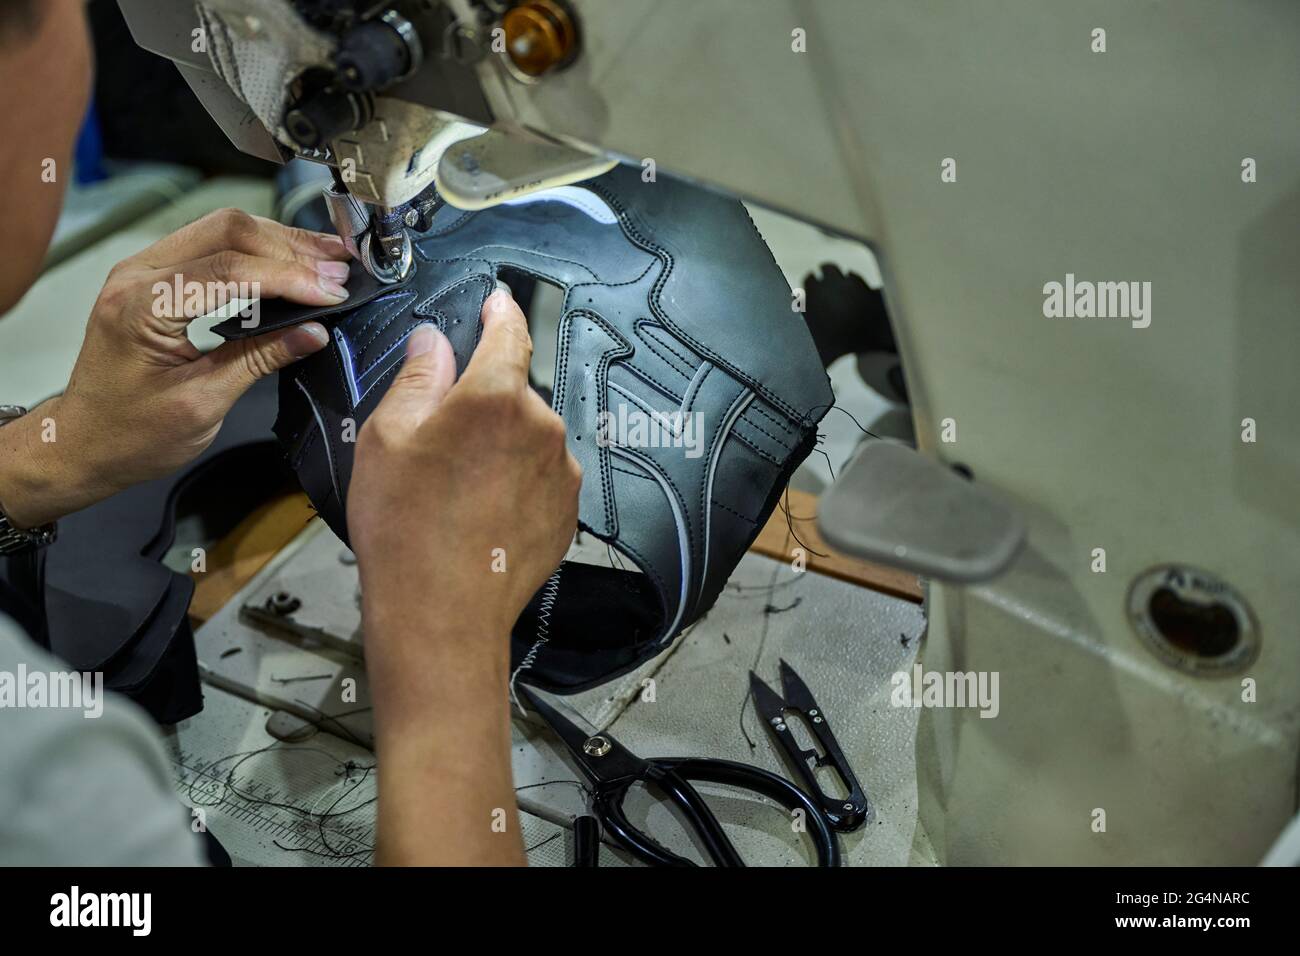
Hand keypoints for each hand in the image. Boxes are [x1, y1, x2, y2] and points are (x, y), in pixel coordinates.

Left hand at [0, 208, 348, 527]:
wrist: (84, 443)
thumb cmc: (129, 433)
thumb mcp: (203, 404)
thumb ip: (259, 360)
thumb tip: (312, 332)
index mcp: (141, 307)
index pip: (229, 270)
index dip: (289, 277)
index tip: (332, 291)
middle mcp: (137, 275)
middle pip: (227, 231)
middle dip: (290, 247)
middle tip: (339, 269)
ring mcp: (144, 270)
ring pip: (223, 229)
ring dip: (279, 243)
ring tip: (328, 259)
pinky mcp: (158, 278)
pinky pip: (214, 246)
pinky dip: (259, 252)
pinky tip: (291, 264)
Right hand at [347, 288, 579, 865]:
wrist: (443, 615)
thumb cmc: (404, 524)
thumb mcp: (387, 438)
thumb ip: (419, 377)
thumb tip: (436, 341)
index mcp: (495, 395)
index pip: (509, 331)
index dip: (501, 312)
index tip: (496, 303)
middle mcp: (542, 424)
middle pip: (515, 391)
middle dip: (485, 400)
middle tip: (441, 437)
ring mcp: (563, 470)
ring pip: (531, 435)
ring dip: (504, 443)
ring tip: (459, 487)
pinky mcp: (570, 511)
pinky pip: (543, 476)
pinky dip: (518, 480)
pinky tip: (484, 512)